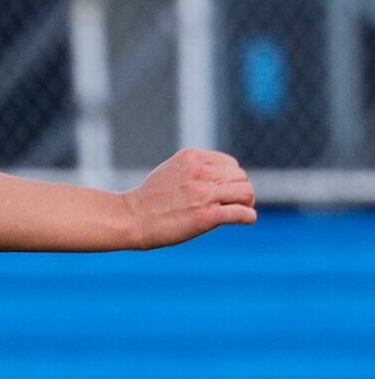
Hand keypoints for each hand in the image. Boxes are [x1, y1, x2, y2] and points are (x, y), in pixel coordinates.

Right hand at [122, 148, 255, 247]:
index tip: (221, 192)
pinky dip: (248, 217)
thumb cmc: (150, 199)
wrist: (131, 219)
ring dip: (246, 202)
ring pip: (246, 192)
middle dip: (240, 190)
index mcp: (192, 158)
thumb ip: (196, 167)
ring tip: (239, 210)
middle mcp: (199, 172)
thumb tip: (224, 175)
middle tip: (233, 203)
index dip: (230, 179)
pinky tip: (245, 220)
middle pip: (240, 177)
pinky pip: (241, 213)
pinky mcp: (206, 216)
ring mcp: (203, 194)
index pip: (231, 164)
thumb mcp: (172, 170)